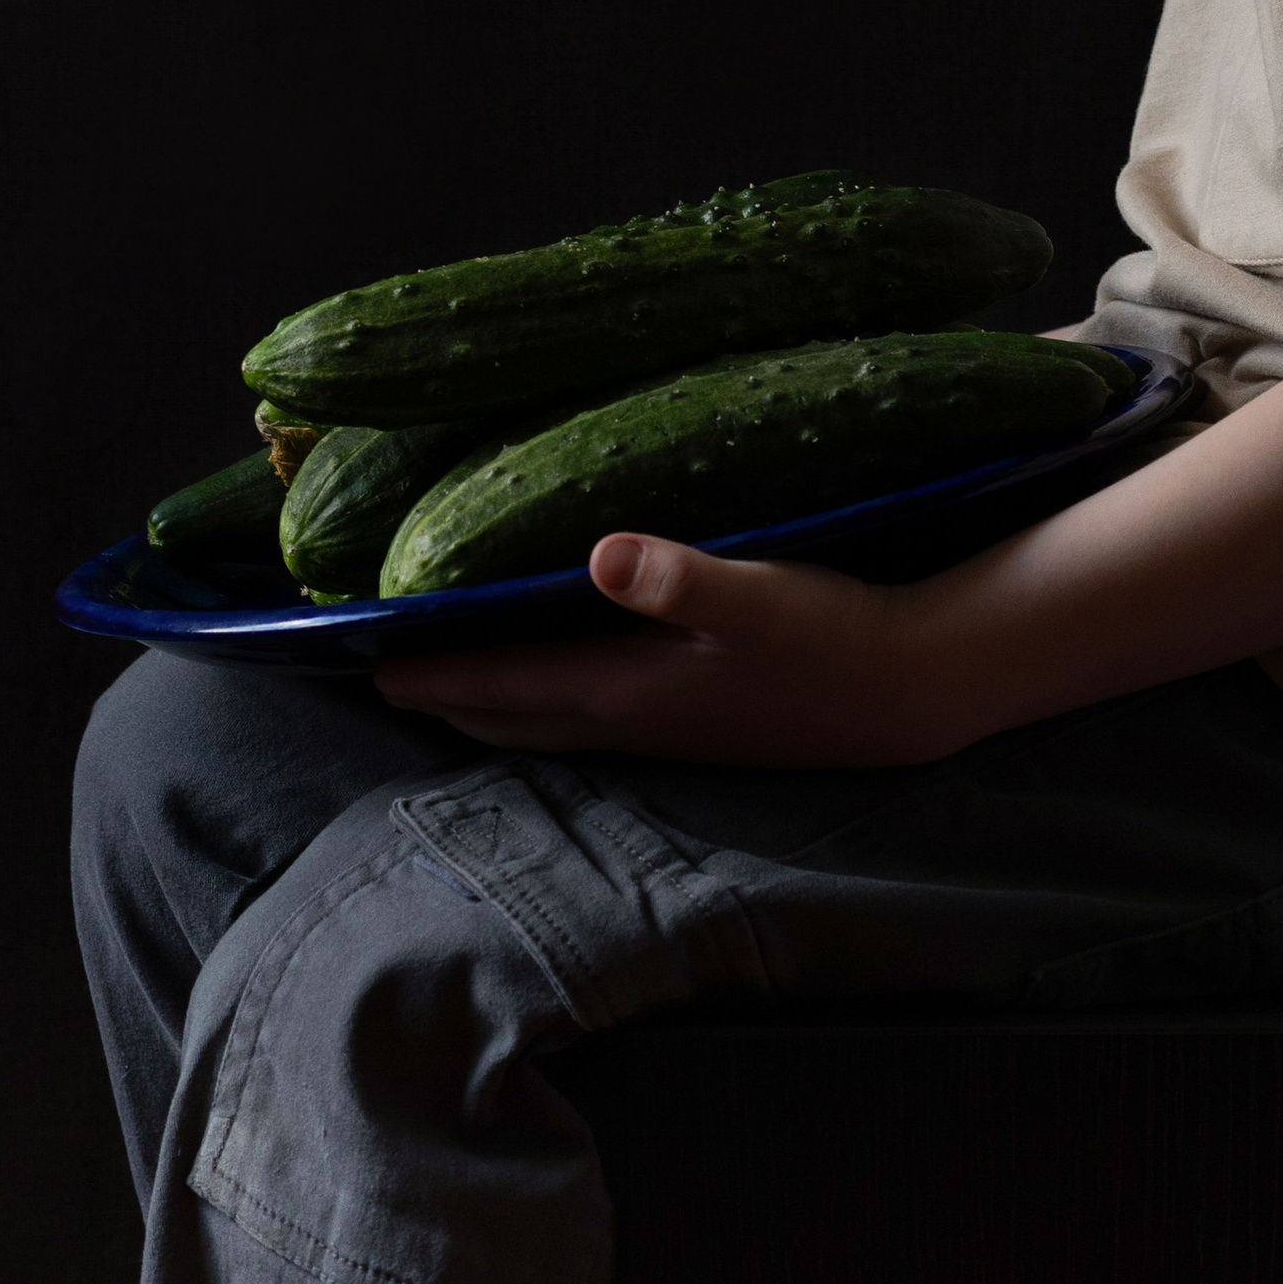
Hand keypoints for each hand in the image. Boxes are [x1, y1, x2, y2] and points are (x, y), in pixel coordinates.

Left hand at [371, 535, 966, 765]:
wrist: (914, 689)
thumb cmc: (835, 638)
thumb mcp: (763, 594)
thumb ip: (681, 577)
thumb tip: (602, 552)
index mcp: (632, 690)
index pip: (506, 684)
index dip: (436, 672)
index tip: (369, 660)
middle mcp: (637, 722)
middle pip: (514, 716)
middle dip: (449, 697)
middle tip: (388, 673)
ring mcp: (671, 731)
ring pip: (552, 724)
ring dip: (494, 704)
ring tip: (452, 682)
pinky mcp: (702, 722)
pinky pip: (593, 717)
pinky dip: (549, 701)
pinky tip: (560, 680)